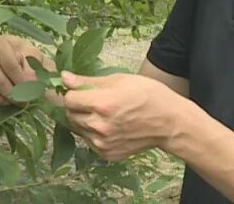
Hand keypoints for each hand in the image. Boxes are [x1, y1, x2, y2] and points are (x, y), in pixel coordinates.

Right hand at [0, 34, 53, 118]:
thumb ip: (36, 68)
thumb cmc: (29, 59)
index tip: (33, 89)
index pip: (10, 65)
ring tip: (8, 103)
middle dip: (13, 95)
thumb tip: (30, 81)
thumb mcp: (37, 58)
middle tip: (25, 101)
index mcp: (0, 43)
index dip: (23, 82)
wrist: (24, 62)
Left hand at [62, 71, 184, 161]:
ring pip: (78, 128)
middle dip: (76, 106)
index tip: (81, 90)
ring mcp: (102, 143)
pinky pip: (88, 141)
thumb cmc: (148, 95)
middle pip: (70, 114)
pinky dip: (92, 133)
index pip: (68, 99)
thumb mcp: (119, 80)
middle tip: (93, 100)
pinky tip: (109, 126)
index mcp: (102, 104)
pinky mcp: (106, 154)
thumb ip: (88, 81)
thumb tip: (64, 78)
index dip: (73, 92)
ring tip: (103, 113)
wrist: (169, 123)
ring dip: (83, 119)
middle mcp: (99, 126)